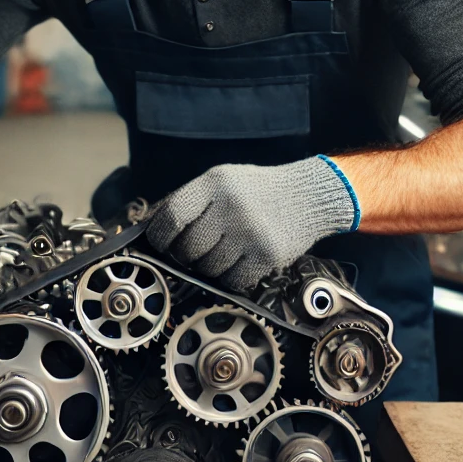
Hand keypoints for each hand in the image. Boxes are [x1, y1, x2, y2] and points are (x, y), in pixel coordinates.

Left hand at [146, 156, 358, 291]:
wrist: (308, 196)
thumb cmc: (258, 191)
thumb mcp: (224, 181)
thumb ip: (192, 201)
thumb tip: (154, 230)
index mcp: (215, 182)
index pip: (172, 216)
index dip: (160, 237)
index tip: (160, 245)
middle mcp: (231, 205)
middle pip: (188, 248)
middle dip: (186, 256)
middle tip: (194, 254)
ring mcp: (250, 231)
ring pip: (209, 268)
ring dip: (210, 268)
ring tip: (224, 253)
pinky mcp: (267, 255)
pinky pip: (233, 280)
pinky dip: (231, 278)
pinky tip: (240, 262)